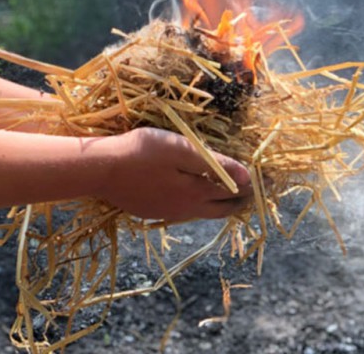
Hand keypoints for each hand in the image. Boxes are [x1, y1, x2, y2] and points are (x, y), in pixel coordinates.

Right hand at [97, 126, 252, 222]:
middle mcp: (186, 209)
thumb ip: (214, 163)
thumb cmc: (142, 152)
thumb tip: (247, 176)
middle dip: (238, 200)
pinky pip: (181, 211)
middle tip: (249, 193)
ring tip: (224, 195)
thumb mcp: (180, 149)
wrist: (101, 169)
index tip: (261, 180)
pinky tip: (188, 195)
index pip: (233, 192)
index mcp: (197, 193)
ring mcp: (167, 212)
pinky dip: (194, 204)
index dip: (249, 185)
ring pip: (201, 212)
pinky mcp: (150, 210)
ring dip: (216, 204)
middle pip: (220, 209)